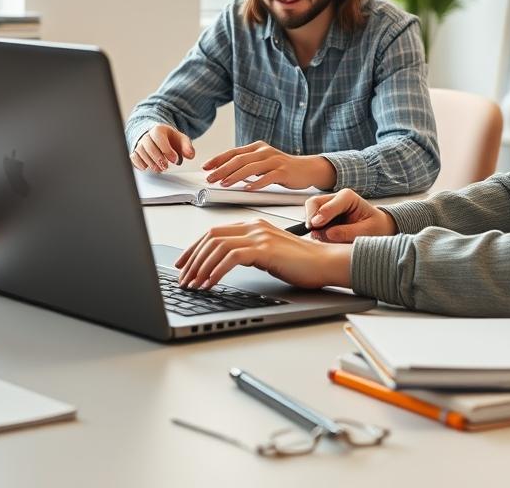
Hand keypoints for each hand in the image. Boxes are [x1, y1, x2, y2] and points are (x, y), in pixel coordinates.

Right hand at [130, 124, 194, 171]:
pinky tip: (146, 167)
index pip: (159, 138)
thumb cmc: (170, 139)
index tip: (175, 159)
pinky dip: (139, 163)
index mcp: (158, 129)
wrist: (158, 137)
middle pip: (148, 146)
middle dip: (158, 158)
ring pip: (140, 152)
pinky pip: (133, 157)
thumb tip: (190, 155)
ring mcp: (140, 144)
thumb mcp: (181, 140)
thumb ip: (187, 147)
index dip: (167, 150)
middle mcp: (147, 136)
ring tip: (159, 169)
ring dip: (150, 163)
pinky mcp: (136, 152)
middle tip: (166, 166)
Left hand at [174, 219, 352, 289]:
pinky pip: (231, 257)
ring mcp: (259, 236)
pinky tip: (211, 283)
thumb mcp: (268, 254)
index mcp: (252, 225)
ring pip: (217, 246)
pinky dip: (217, 270)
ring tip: (194, 284)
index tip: (183, 264)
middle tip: (184, 278)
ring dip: (201, 267)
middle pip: (211, 237)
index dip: (194, 248)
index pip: (213, 233)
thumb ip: (247, 253)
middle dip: (192, 259)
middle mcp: (253, 226)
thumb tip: (221, 265)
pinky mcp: (265, 249)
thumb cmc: (301, 263)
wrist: (326, 263)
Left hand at [202, 141, 336, 189]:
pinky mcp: (284, 171)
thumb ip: (247, 165)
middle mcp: (264, 151)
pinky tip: (248, 189)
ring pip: (250, 167)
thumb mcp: (262, 162)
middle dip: (222, 169)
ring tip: (224, 184)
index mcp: (257, 147)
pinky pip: (268, 177)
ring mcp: (275, 160)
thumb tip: (225, 173)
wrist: (307, 169)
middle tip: (210, 178)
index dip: (218, 159)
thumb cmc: (282, 168)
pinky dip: (256, 183)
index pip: (233, 152)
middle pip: (239, 159)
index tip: (206, 167)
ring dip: (235, 176)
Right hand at [302, 188, 396, 242]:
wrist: (378, 229)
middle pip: (313, 203)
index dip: (321, 214)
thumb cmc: (376, 227)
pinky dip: (316, 232)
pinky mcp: (324, 219)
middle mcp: (335, 200)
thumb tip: (327, 234)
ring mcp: (328, 209)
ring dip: (313, 227)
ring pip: (310, 214)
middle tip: (313, 231)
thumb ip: (347, 232)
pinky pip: (313, 224)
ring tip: (324, 239)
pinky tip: (325, 239)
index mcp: (347, 197)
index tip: (315, 225)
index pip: (328, 203)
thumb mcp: (367, 231)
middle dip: (311, 217)